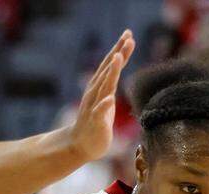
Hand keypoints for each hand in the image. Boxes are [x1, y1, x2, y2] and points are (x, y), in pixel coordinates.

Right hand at [65, 30, 134, 162]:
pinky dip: (104, 106)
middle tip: (128, 37)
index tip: (129, 34)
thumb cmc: (96, 122)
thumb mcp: (107, 99)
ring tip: (119, 57)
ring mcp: (94, 107)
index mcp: (101, 87)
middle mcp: (96, 93)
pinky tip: (109, 99)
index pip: (111, 65)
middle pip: (108, 70)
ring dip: (111, 72)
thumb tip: (118, 64)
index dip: (120, 50)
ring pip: (103, 87)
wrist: (80, 145)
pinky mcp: (95, 123)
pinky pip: (99, 113)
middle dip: (118, 53)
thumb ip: (111, 82)